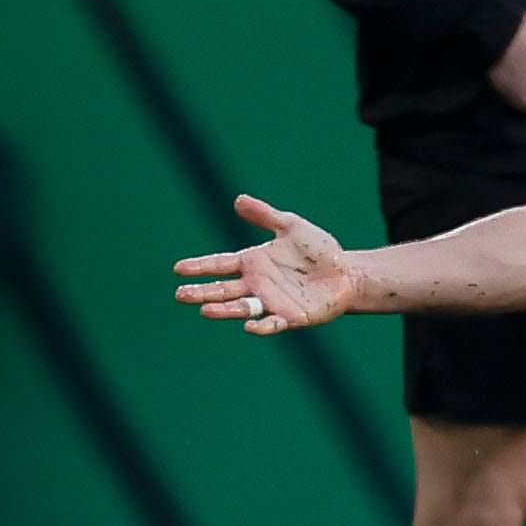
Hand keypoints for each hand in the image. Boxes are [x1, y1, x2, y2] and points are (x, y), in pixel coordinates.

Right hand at [174, 195, 356, 334]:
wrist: (347, 272)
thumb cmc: (319, 250)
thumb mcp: (292, 226)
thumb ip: (266, 215)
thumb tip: (238, 199)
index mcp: (253, 262)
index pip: (220, 264)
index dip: (200, 266)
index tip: (179, 268)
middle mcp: (257, 284)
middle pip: (224, 289)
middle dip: (202, 292)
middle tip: (180, 295)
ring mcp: (272, 302)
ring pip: (241, 307)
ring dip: (223, 310)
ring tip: (205, 310)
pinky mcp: (291, 317)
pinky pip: (273, 324)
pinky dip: (261, 326)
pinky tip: (249, 326)